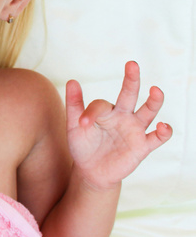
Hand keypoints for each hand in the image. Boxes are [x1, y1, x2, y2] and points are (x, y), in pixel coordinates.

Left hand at [65, 61, 171, 190]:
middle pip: (129, 95)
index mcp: (106, 110)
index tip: (82, 123)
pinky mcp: (142, 146)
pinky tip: (163, 126)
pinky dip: (163, 132)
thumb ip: (74, 105)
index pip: (101, 104)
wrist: (91, 171)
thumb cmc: (83, 145)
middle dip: (131, 80)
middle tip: (132, 64)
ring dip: (154, 101)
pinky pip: (157, 137)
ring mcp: (134, 130)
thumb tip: (72, 81)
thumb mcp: (74, 126)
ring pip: (148, 112)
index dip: (91, 113)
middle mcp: (122, 116)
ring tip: (156, 90)